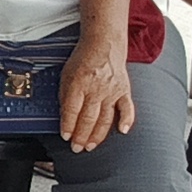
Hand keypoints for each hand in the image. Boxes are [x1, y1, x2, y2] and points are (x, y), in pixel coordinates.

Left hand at [57, 32, 131, 152]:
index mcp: (79, 82)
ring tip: (90, 146)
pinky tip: (122, 131)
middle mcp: (96, 88)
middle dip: (81, 136)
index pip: (72, 109)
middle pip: (88, 118)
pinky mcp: (124, 90)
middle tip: (76, 148)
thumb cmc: (83, 59)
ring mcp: (112, 90)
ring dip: (97, 135)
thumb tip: (64, 117)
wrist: (104, 44)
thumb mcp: (66, 74)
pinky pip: (127, 108)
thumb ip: (65, 95)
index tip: (65, 137)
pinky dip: (126, 120)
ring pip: (105, 118)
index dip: (68, 125)